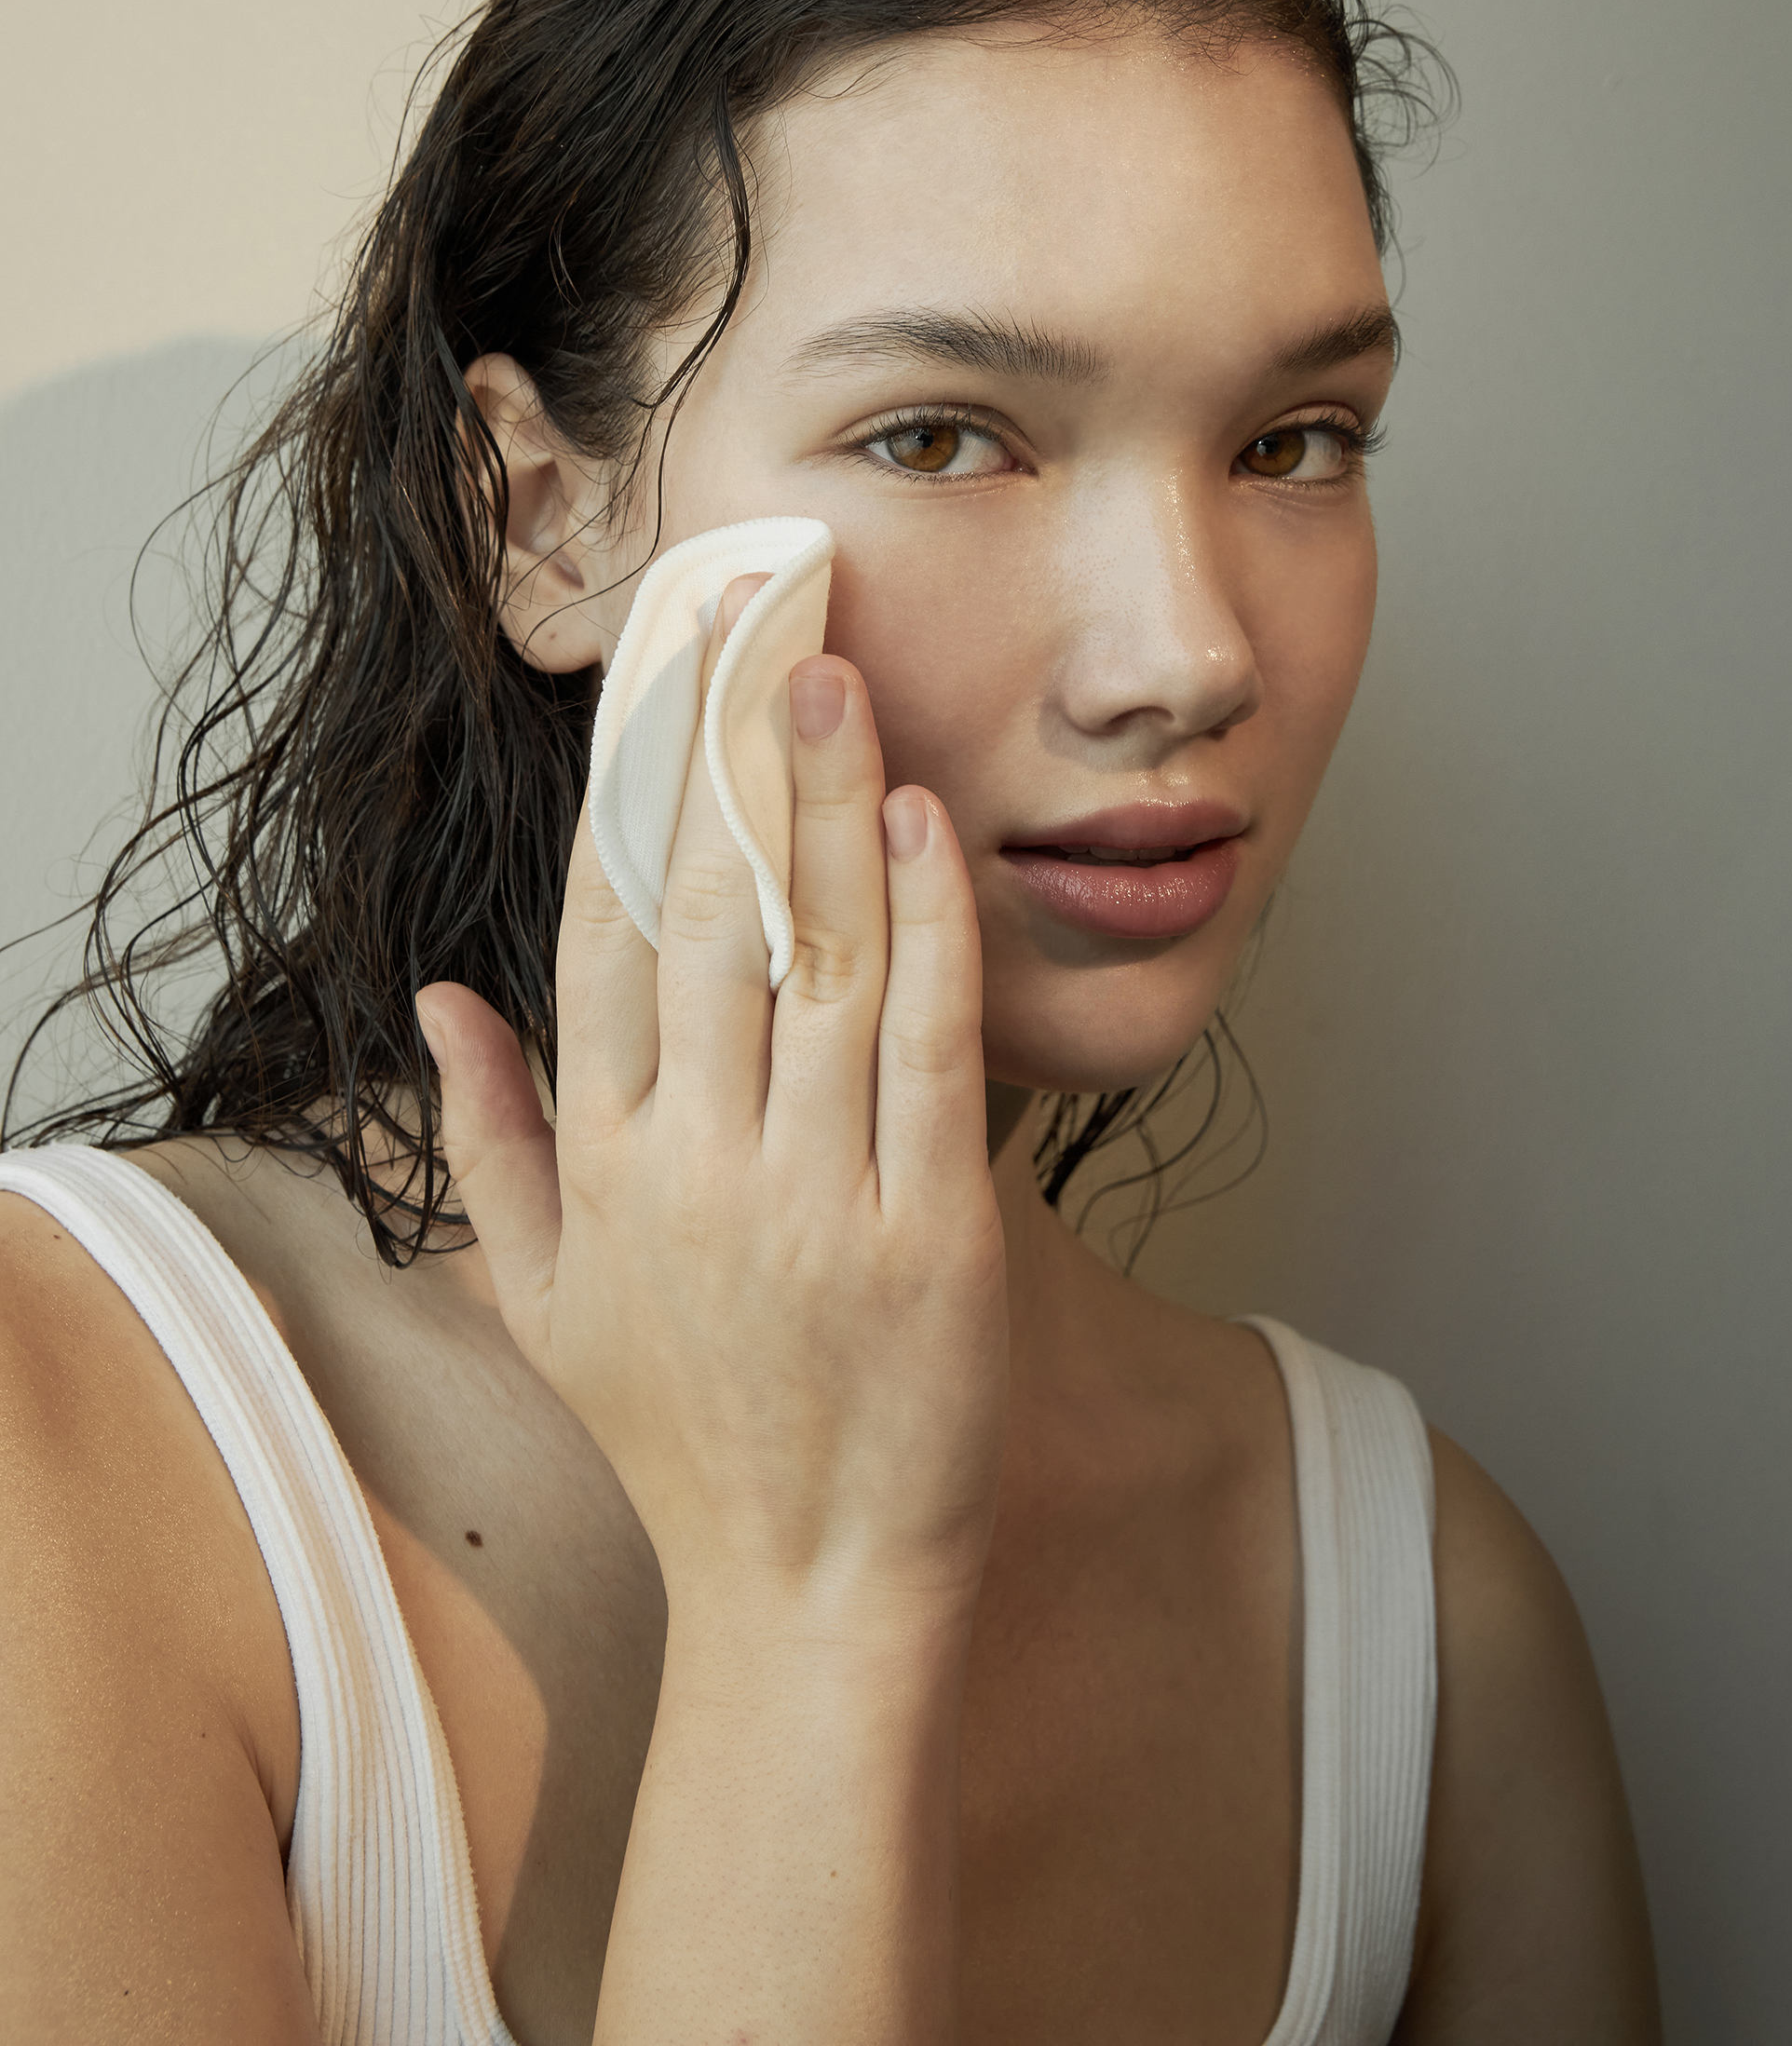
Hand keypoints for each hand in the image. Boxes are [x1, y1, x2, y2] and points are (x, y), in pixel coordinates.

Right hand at [419, 581, 1007, 1630]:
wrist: (810, 1595)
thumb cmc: (679, 1443)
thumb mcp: (542, 1302)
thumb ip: (486, 1141)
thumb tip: (436, 999)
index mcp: (605, 1169)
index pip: (603, 938)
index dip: (628, 797)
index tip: (652, 682)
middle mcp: (697, 1167)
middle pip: (711, 917)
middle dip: (728, 751)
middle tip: (754, 616)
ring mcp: (816, 1198)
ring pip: (820, 958)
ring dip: (828, 803)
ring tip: (837, 674)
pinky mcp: (934, 1234)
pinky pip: (927, 1045)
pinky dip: (927, 926)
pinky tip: (921, 824)